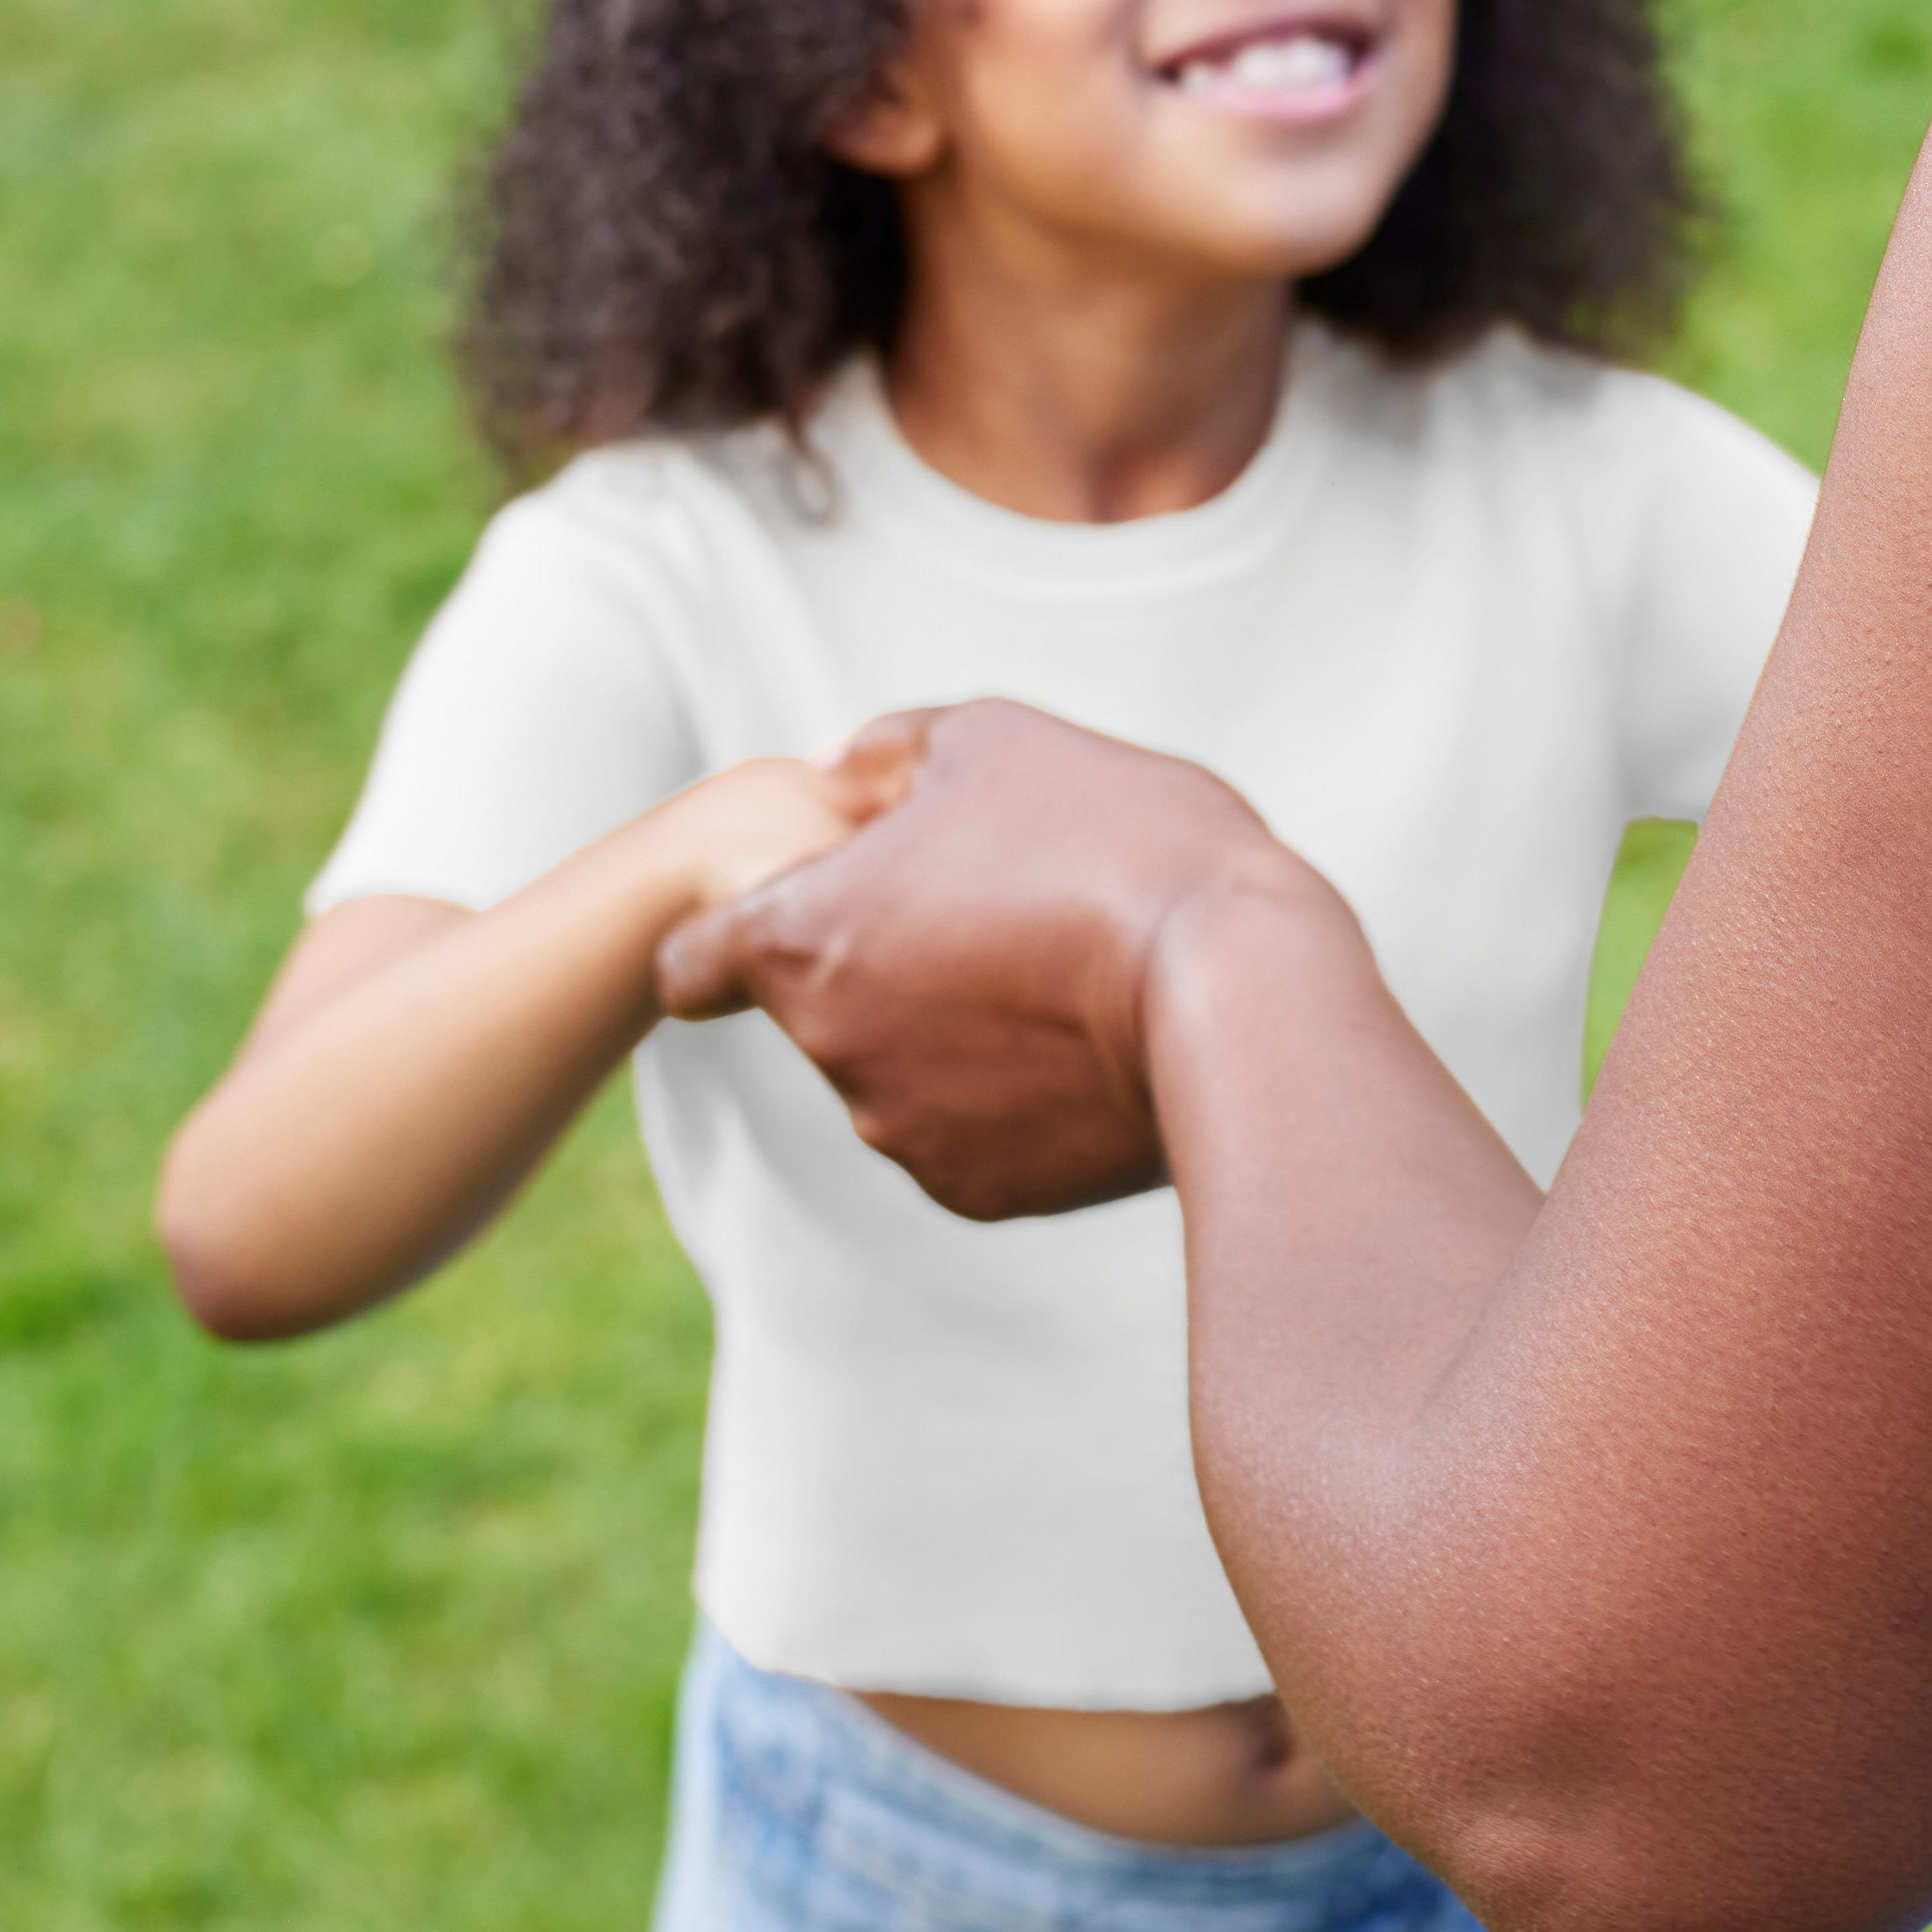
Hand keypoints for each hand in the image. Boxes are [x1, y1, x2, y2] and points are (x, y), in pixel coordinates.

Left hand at [652, 697, 1304, 1217]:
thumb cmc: (1115, 844)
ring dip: (956, 1025)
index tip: (784, 919)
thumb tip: (846, 767)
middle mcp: (835, 1050)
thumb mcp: (1001, 740)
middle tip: (999, 910)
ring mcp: (907, 1131)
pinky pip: (975, 1132)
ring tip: (1064, 970)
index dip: (725, 937)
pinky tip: (1090, 1042)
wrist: (1239, 994)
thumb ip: (895, 749)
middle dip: (888, 961)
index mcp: (808, 936)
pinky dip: (1015, 1094)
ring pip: (903, 1069)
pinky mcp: (982, 1191)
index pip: (693, 963)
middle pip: (824, 1004)